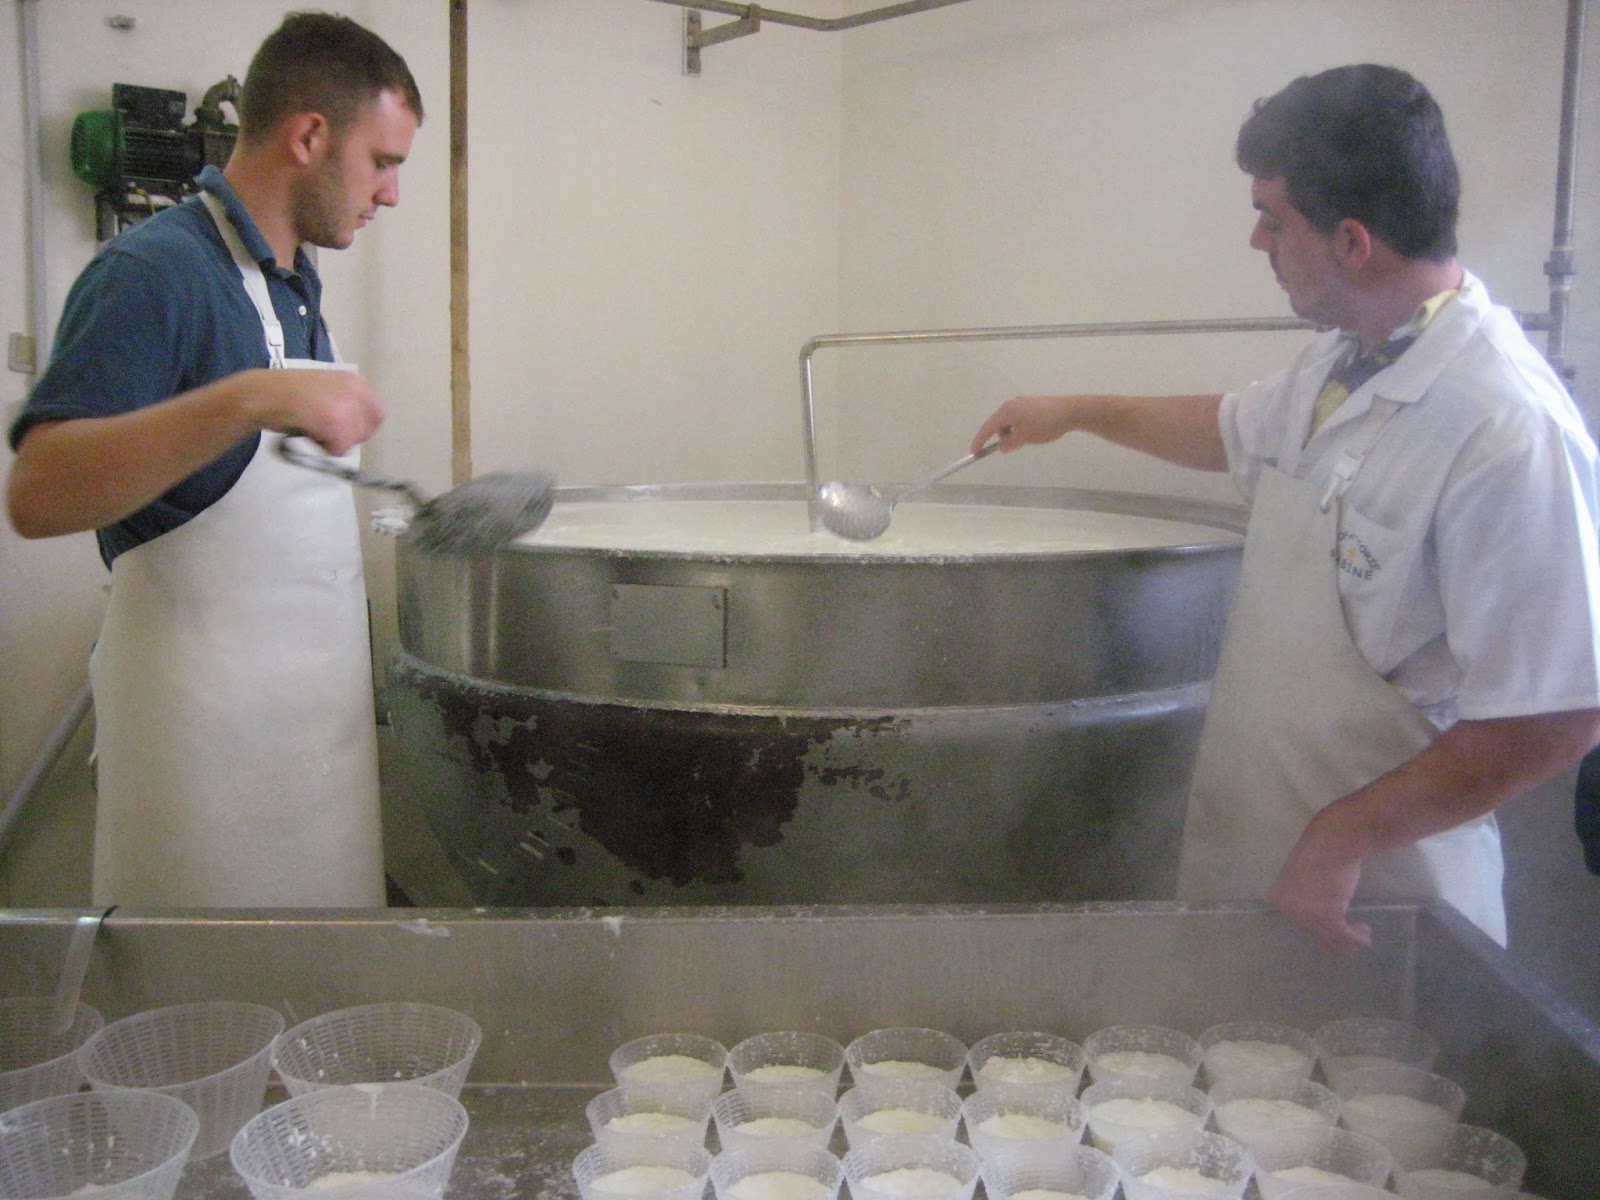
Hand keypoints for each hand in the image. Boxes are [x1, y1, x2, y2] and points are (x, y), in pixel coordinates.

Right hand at [239, 367, 386, 455]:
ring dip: (334, 442)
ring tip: (313, 428)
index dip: (363, 428)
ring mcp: (346, 406)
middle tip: (325, 432)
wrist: (262, 394)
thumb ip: (345, 403)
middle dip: (348, 437)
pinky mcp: (334, 422)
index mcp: (355, 381)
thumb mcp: (326, 389)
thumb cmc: (287, 393)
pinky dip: (324, 448)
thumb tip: (356, 427)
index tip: (348, 433)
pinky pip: (339, 448)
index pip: (378, 414)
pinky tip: (309, 432)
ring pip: (353, 441)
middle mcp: (355, 390)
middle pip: (367, 431)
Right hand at [970, 395, 1087, 454]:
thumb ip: (1010, 443)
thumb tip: (1001, 447)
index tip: (973, 452)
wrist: (1070, 411)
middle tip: (1008, 449)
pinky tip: (1032, 434)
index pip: (988, 427)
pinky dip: (1018, 428)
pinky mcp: (1032, 405)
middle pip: (998, 423)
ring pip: (1009, 421)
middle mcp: (1012, 404)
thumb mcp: (1025, 437)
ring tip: (1024, 442)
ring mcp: (1023, 403)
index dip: (979, 440)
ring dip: (1011, 433)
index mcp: (1007, 411)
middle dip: (999, 437)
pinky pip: (1018, 418)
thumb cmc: (1045, 424)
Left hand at [1267, 828, 1372, 953]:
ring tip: (1362, 935)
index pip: (1297, 922)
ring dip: (1347, 941)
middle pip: (1313, 933)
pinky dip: (1357, 938)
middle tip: (1348, 940)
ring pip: (1330, 938)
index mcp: (1278, 898)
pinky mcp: (1330, 917)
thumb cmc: (1320, 850)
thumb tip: (1316, 908)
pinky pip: (1345, 935)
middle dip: (1333, 938)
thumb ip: (1304, 894)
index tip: (1332, 930)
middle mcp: (1289, 910)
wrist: (1334, 840)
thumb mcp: (1302, 874)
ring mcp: (1308, 915)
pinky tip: (1365, 937)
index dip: (1317, 929)